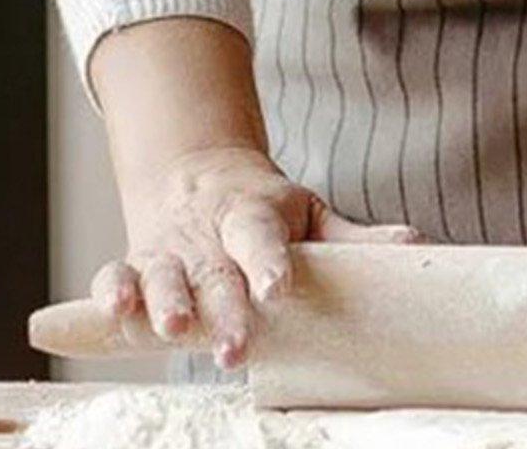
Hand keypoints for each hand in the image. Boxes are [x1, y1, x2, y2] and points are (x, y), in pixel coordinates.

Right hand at [92, 147, 417, 367]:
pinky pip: (115, 276)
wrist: (197, 179)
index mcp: (253, 215)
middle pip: (214, 271)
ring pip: (162, 275)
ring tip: (173, 330)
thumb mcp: (310, 215)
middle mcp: (208, 235)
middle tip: (234, 347)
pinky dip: (112, 294)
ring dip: (165, 302)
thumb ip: (353, 238)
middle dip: (221, 309)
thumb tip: (415, 245)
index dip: (269, 261)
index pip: (261, 235)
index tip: (279, 288)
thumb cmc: (267, 212)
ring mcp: (169, 251)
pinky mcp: (136, 266)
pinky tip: (117, 314)